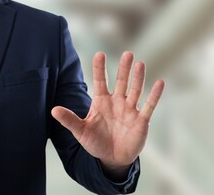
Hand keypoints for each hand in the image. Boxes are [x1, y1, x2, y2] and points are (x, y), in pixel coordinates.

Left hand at [52, 51, 164, 178]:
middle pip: (121, 82)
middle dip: (124, 69)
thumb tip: (53, 110)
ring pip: (135, 90)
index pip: (100, 81)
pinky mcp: (141, 120)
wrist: (111, 159)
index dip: (99, 68)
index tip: (99, 54)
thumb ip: (69, 120)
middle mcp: (117, 102)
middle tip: (128, 53)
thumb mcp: (81, 131)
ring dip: (138, 78)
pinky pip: (149, 106)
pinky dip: (155, 95)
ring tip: (140, 64)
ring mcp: (130, 110)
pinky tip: (160, 83)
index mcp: (101, 102)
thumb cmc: (95, 142)